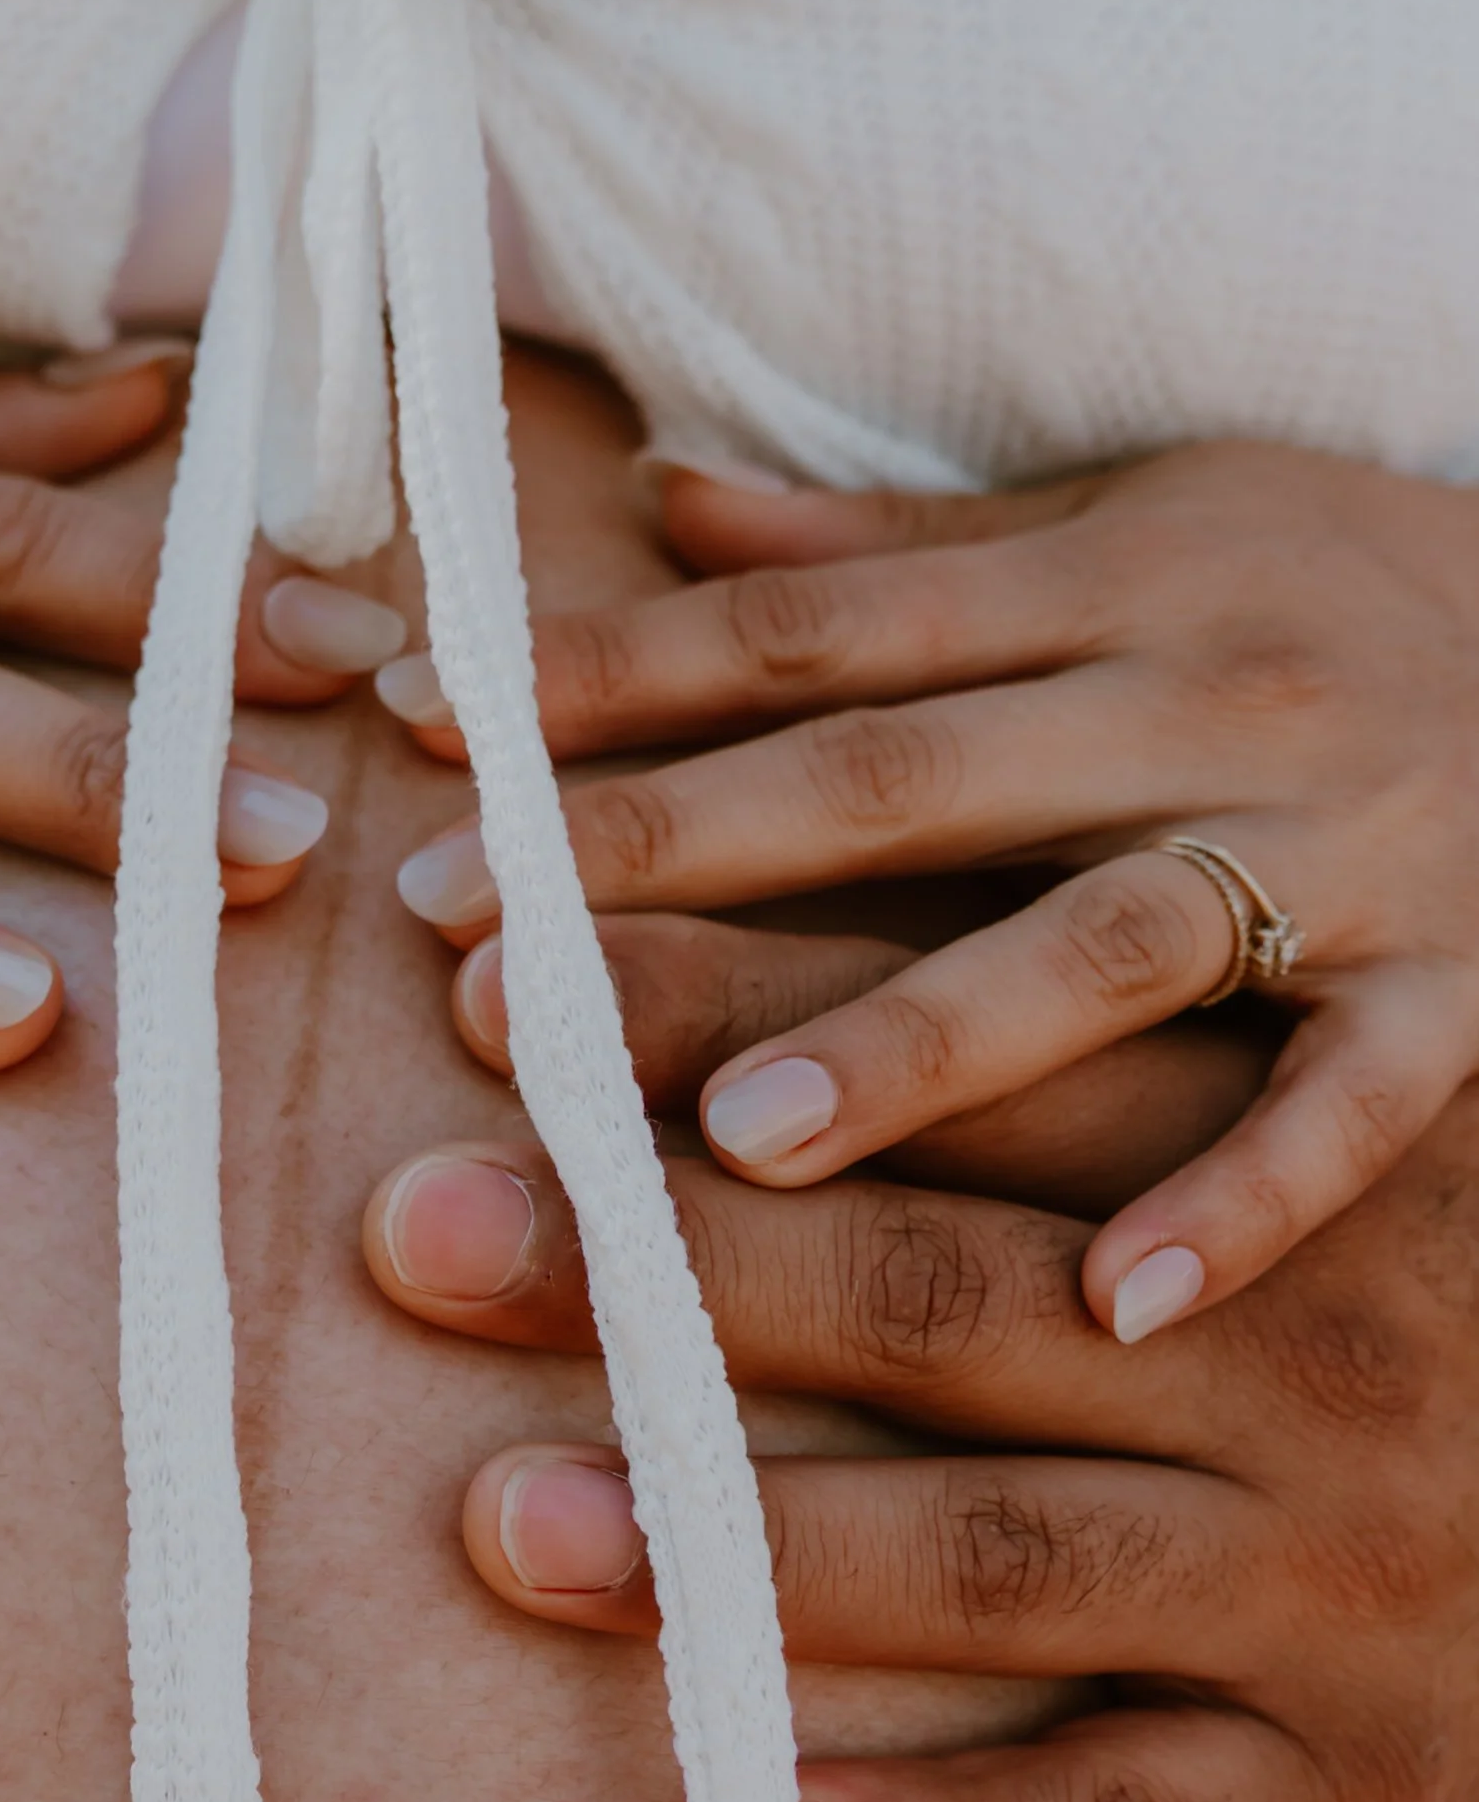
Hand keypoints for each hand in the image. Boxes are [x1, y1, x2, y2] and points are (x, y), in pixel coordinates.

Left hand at [361, 925, 1478, 1801]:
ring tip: (503, 1522)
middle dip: (659, 1264)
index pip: (956, 1074)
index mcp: (1270, 1178)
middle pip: (932, 1295)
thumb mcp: (1316, 1140)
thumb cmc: (1455, 1315)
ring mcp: (1315, 1594)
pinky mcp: (1337, 1799)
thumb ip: (1085, 1039)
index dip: (717, 1022)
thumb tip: (786, 941)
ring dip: (741, 1553)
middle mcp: (1289, 1369)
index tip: (498, 979)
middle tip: (411, 1226)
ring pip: (998, 1566)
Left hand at [384, 442, 1478, 1332]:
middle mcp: (1207, 701)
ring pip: (1103, 943)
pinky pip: (1354, 1105)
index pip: (811, 636)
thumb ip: (903, 556)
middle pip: (902, 779)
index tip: (426, 742)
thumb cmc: (1343, 599)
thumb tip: (668, 496)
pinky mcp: (1467, 993)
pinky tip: (1108, 1304)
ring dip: (920, 1039)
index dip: (611, 684)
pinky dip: (1242, 1198)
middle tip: (482, 964)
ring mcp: (1347, 849)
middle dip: (680, 864)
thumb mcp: (1144, 524)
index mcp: (1108, 579)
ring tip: (739, 1135)